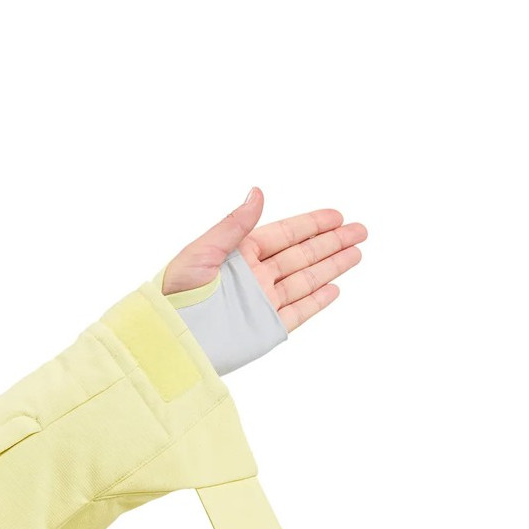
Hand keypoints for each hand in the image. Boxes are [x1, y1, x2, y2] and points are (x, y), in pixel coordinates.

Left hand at [163, 188, 366, 332]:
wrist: (168, 336)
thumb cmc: (174, 292)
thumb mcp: (202, 250)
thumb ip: (235, 224)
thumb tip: (258, 192)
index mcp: (240, 254)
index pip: (284, 235)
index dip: (312, 225)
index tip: (337, 216)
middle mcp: (255, 277)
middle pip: (302, 255)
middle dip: (332, 243)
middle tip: (360, 231)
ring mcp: (262, 303)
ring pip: (305, 281)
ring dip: (332, 267)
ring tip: (356, 254)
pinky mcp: (265, 329)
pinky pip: (298, 312)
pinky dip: (318, 301)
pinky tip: (335, 288)